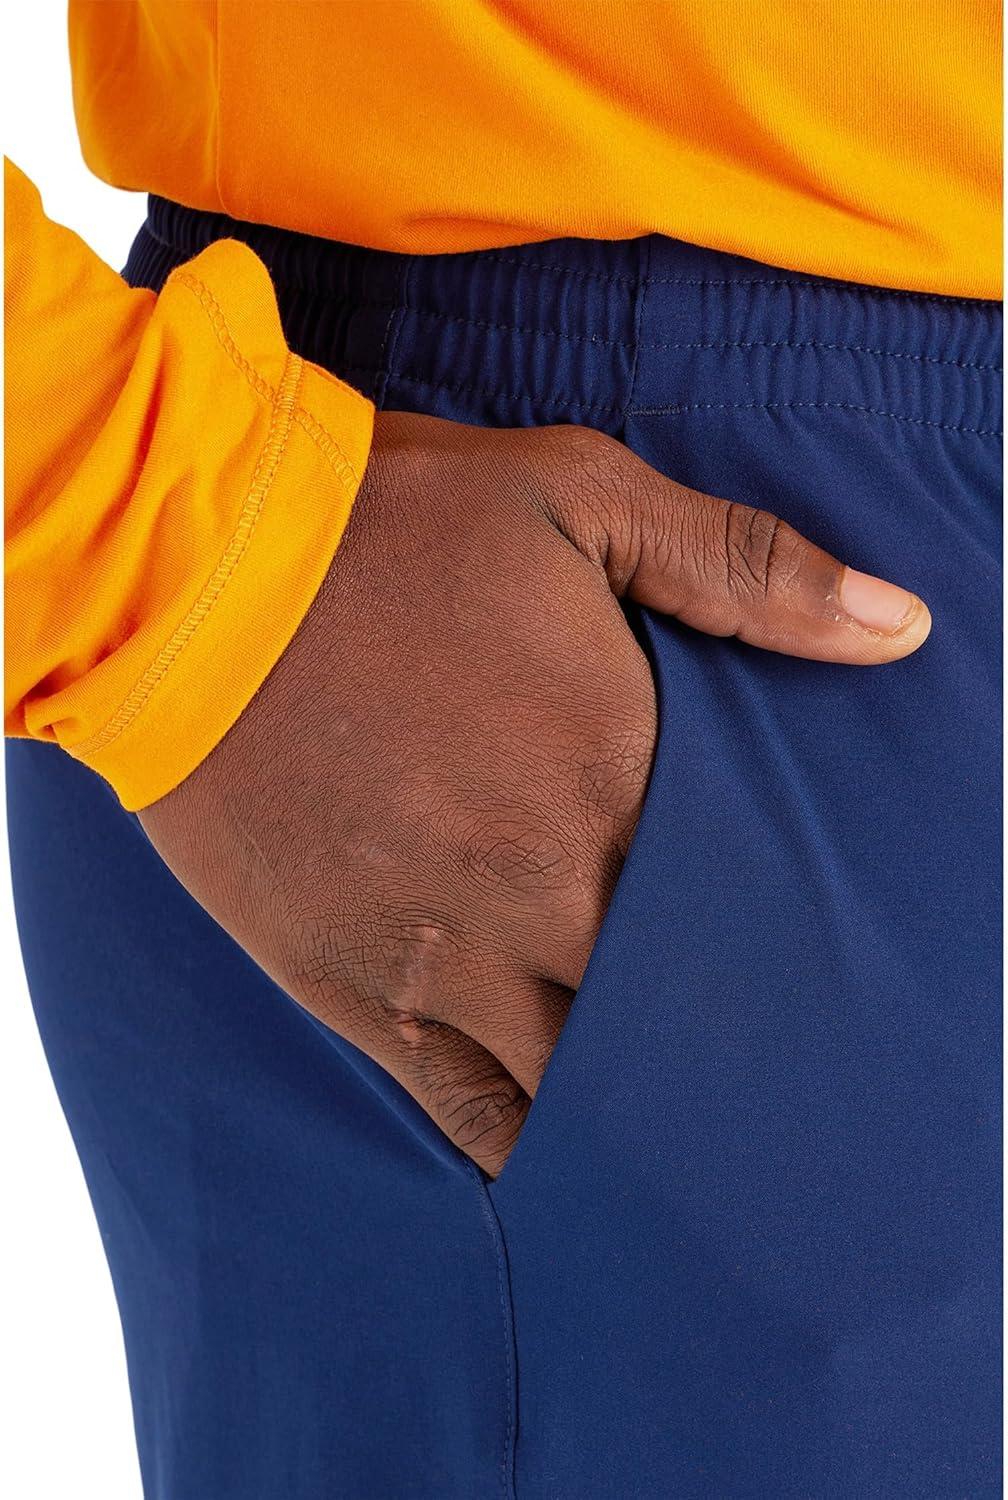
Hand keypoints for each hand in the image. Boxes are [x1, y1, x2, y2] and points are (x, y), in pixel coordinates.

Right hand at [140, 413, 929, 1173]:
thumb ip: (748, 570)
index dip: (796, 943)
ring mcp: (447, 952)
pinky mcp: (359, 987)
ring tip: (694, 1124)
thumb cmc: (387, 525)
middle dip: (730, 1037)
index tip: (833, 971)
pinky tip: (571, 1148)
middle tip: (777, 1062)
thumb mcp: (581, 497)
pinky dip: (530, 1138)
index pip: (751, 904)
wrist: (187, 573)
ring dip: (642, 1098)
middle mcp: (544, 885)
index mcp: (614, 772)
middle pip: (678, 1009)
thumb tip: (902, 627)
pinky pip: (467, 1105)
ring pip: (587, 1078)